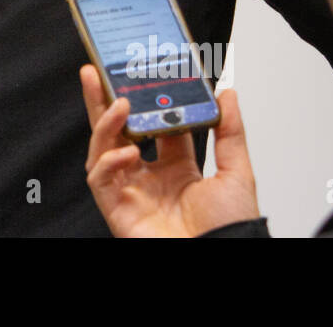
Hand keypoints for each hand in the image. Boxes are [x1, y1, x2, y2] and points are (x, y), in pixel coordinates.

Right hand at [80, 65, 260, 236]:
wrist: (219, 258)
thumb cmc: (229, 230)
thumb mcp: (236, 172)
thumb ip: (229, 132)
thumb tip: (226, 95)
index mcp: (176, 169)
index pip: (149, 126)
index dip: (142, 100)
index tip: (139, 75)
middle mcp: (148, 178)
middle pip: (117, 132)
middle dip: (102, 101)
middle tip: (96, 72)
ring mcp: (130, 192)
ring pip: (102, 150)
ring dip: (106, 123)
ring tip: (118, 103)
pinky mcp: (116, 208)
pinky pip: (100, 179)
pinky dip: (109, 161)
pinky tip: (127, 153)